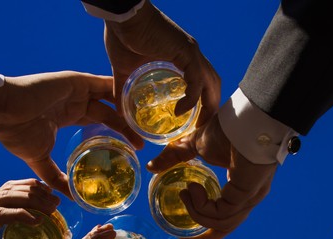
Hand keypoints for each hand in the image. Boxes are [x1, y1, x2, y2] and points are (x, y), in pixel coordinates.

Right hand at [0, 72, 143, 196]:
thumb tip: (69, 200)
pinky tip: (134, 106)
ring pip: (110, 98)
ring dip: (127, 111)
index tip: (130, 149)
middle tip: (142, 144)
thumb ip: (55, 178)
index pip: (99, 121)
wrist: (2, 112)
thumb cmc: (15, 133)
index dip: (115, 133)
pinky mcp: (76, 81)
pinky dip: (120, 93)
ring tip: (142, 129)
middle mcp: (75, 100)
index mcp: (67, 114)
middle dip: (126, 127)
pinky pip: (105, 84)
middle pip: (109, 112)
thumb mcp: (39, 161)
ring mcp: (76, 89)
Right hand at [0, 180, 58, 238]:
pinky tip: (37, 220)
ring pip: (6, 197)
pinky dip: (20, 215)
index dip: (31, 188)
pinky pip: (0, 215)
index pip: (8, 191)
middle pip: (10, 189)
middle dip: (36, 191)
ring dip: (32, 199)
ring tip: (52, 208)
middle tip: (57, 200)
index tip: (52, 196)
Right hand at [103, 2, 219, 126]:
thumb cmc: (123, 35)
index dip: (202, 101)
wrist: (121, 15)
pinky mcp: (186, 52)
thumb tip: (119, 110)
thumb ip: (123, 89)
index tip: (192, 121)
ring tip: (196, 125)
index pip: (202, 80)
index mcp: (182, 55)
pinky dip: (192, 98)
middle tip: (199, 128)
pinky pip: (196, 81)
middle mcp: (192, 53)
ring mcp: (191, 51)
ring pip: (210, 83)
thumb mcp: (124, 69)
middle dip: (210, 107)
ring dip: (207, 106)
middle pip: (212, 83)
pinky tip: (181, 111)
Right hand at [149, 115, 276, 238]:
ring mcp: (250, 198)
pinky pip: (220, 214)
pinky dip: (202, 207)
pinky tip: (193, 189)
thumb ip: (175, 157)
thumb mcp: (195, 144)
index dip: (204, 229)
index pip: (225, 218)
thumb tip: (151, 166)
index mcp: (241, 188)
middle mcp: (248, 197)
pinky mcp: (246, 195)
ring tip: (185, 192)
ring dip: (196, 212)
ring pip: (220, 223)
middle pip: (225, 230)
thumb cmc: (228, 127)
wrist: (243, 117)